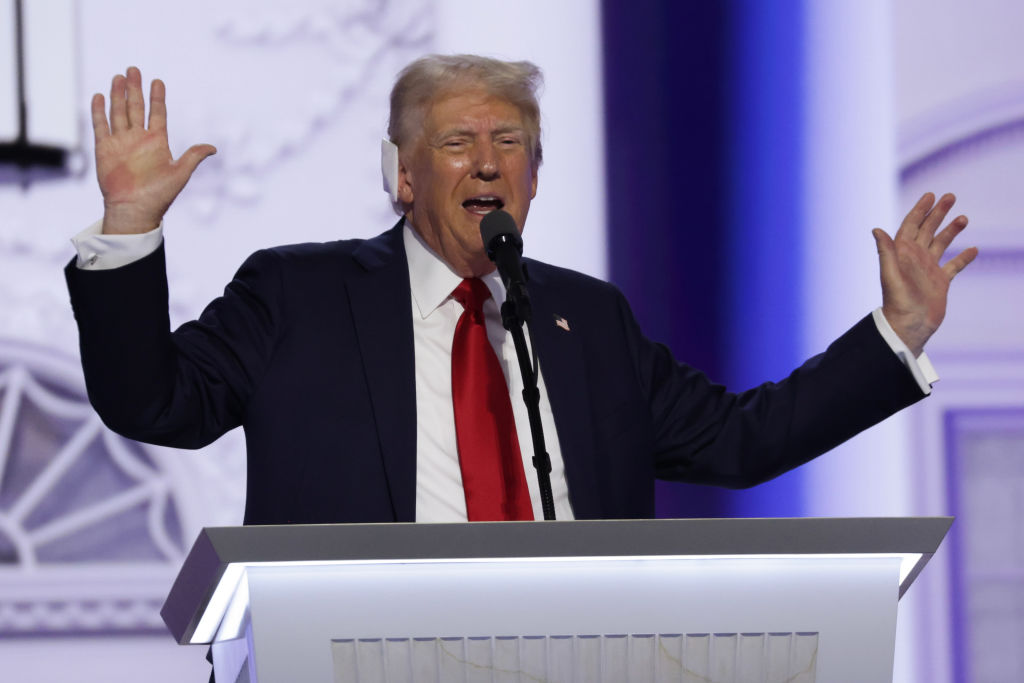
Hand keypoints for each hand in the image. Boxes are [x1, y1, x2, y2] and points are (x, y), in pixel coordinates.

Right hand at [92, 67, 215, 234]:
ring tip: (118, 77)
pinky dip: (99, 111)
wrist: (134, 210)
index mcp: (157, 142)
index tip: (157, 81)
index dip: (157, 97)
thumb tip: (213, 148)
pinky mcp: (104, 149)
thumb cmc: (159, 195)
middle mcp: (138, 139)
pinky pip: (100, 126)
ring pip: (118, 112)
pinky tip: (99, 96)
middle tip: (133, 69)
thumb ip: (193, 157)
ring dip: (117, 95)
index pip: (158, 113)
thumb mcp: (180, 173)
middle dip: (134, 89)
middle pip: (135, 107)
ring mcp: (121, 142)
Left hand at [873, 192, 977, 356]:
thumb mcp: (890, 274)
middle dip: (938, 213)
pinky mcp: (940, 282)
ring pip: (941, 244)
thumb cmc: (897, 302)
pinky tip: (973, 249)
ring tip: (963, 218)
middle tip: (950, 196)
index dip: (920, 210)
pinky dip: (963, 258)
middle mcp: (915, 258)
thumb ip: (885, 251)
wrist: (908, 326)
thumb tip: (876, 229)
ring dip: (951, 230)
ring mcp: (928, 269)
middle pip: (928, 230)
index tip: (930, 195)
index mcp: (902, 253)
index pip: (911, 225)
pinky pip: (954, 266)